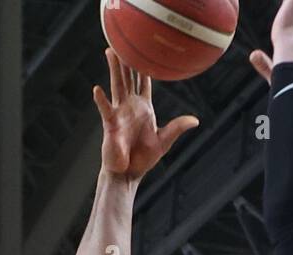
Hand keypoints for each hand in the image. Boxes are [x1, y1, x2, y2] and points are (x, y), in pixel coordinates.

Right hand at [93, 49, 197, 181]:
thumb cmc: (143, 159)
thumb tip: (195, 120)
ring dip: (114, 70)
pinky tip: (97, 89)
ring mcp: (119, 114)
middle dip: (127, 61)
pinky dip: (101, 100)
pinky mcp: (110, 125)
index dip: (145, 68)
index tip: (145, 50)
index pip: (144, 83)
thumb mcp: (163, 141)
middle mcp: (130, 107)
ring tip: (111, 52)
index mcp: (143, 108)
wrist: (129, 174)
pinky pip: (105, 110)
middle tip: (124, 42)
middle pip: (128, 79)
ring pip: (117, 86)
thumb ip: (177, 128)